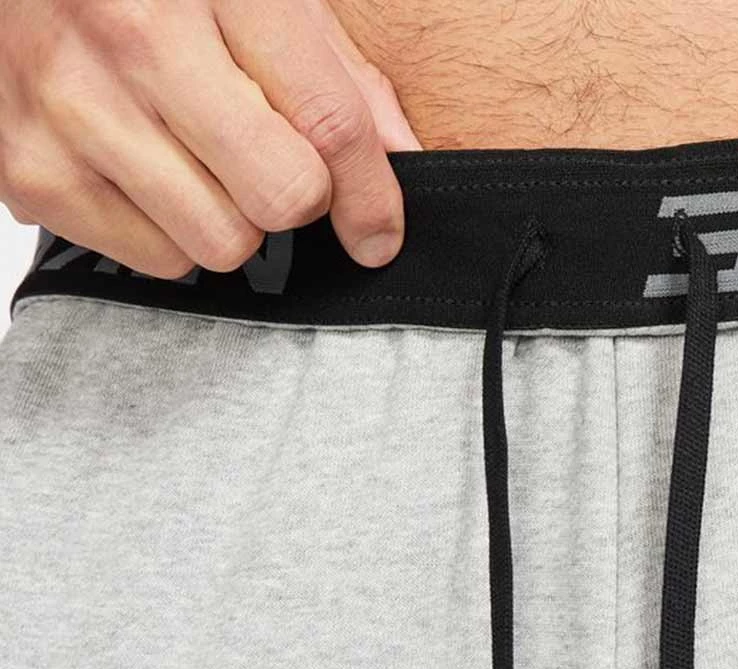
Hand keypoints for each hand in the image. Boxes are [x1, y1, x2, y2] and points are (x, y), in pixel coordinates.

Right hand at [0, 0, 420, 277]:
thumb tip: (403, 155)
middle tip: (265, 161)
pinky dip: (170, 234)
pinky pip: (159, 261)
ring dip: (231, 219)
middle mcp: (134, 41)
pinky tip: (145, 173)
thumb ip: (335, 72)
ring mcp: (74, 111)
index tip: (379, 233)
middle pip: (281, 198)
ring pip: (222, 245)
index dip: (372, 195)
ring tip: (195, 159)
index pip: (329, 122)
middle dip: (293, 196)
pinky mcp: (32, 174)